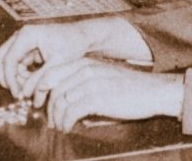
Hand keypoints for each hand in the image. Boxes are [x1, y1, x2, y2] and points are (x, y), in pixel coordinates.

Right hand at [0, 16, 148, 97]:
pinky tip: (34, 85)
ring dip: (16, 79)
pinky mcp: (27, 49)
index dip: (10, 80)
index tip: (17, 95)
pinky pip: (17, 65)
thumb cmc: (74, 46)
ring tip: (31, 90)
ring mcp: (23, 42)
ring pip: (8, 64)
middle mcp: (21, 36)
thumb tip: (23, 95)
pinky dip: (22, 76)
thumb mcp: (57, 64)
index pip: (8, 60)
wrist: (85, 36)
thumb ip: (39, 79)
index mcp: (27, 35)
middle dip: (6, 79)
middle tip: (17, 94)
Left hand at [30, 58, 182, 131]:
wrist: (153, 91)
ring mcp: (91, 83)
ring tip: (60, 126)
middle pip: (51, 87)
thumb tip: (62, 98)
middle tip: (49, 119)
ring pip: (59, 101)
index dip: (39, 90)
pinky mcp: (97, 98)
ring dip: (55, 118)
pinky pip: (70, 112)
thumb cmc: (129, 88)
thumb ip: (83, 81)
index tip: (38, 104)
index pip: (50, 73)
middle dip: (45, 106)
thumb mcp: (103, 77)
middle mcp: (85, 70)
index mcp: (85, 63)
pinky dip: (65, 123)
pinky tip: (69, 127)